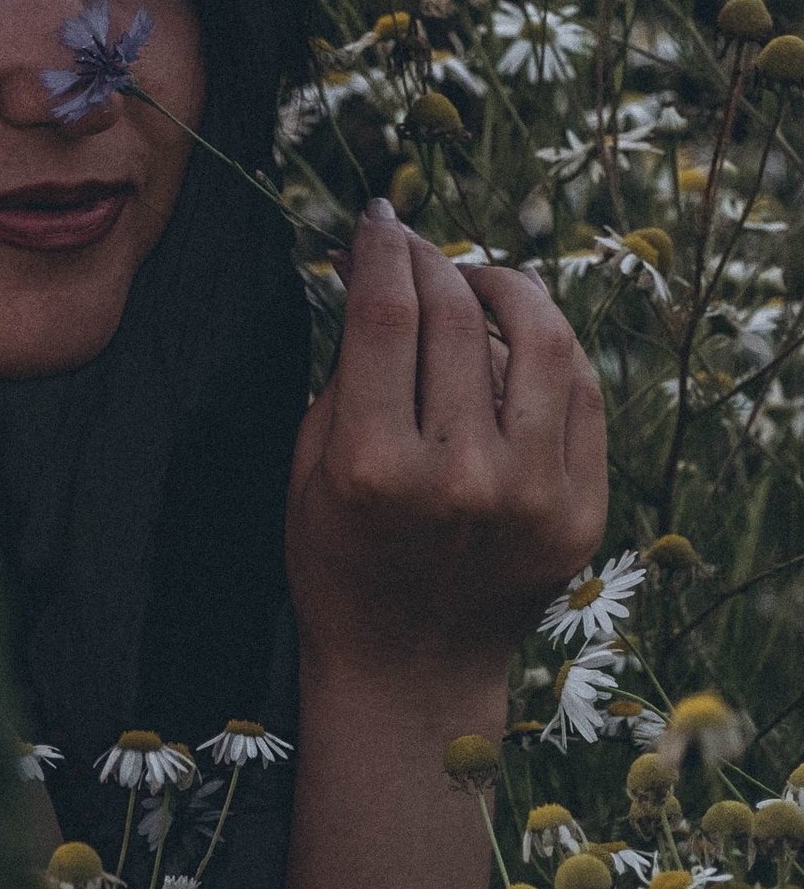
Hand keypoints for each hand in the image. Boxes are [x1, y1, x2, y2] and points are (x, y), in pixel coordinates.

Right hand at [286, 202, 608, 685]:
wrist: (410, 669)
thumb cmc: (340, 564)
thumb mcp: (307, 472)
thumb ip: (344, 378)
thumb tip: (381, 277)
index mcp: (371, 468)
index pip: (386, 318)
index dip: (382, 249)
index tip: (375, 218)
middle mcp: (458, 477)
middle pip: (455, 318)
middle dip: (431, 260)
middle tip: (414, 245)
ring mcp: (530, 495)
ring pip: (539, 339)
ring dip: (507, 286)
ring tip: (481, 280)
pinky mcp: (580, 512)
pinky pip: (580, 394)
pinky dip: (551, 348)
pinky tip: (522, 335)